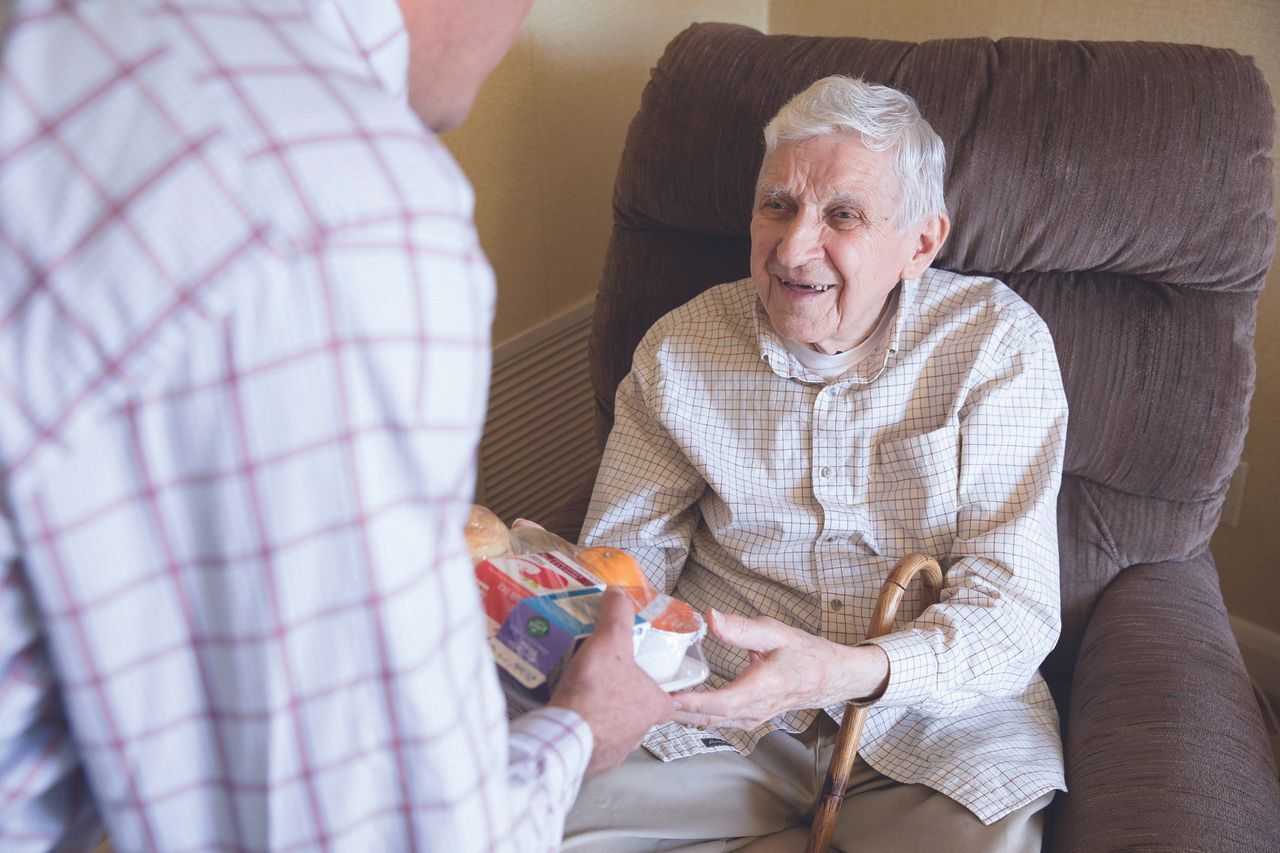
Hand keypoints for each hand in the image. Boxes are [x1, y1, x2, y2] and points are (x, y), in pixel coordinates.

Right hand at [549, 587, 675, 777]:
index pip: (670, 700)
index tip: (652, 683)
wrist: (565, 735)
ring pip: (616, 730)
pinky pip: (593, 744)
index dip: (662, 689)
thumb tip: (618, 592)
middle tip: (607, 682)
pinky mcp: (593, 761)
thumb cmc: (597, 690)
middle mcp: (640, 732)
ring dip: (603, 717)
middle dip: (625, 699)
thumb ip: (617, 614)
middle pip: (640, 713)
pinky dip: (584, 732)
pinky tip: (571, 718)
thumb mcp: (610, 640)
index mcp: (655, 706)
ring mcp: (616, 751)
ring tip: (585, 696)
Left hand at [670, 609, 888, 730]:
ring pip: (711, 722)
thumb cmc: (807, 654)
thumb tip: (711, 618)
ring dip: (683, 715)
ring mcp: (752, 717)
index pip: (721, 703)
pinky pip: (718, 720)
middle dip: (676, 711)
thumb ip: (742, 628)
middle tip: (644, 700)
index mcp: (762, 687)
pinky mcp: (749, 717)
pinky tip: (678, 705)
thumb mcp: (776, 633)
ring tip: (652, 703)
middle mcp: (755, 709)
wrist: (833, 676)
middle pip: (708, 718)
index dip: (692, 703)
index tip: (666, 698)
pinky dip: (696, 715)